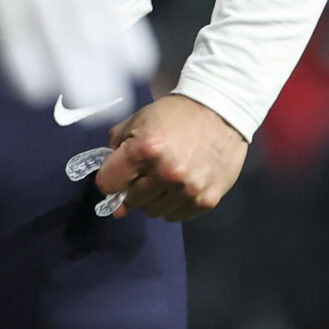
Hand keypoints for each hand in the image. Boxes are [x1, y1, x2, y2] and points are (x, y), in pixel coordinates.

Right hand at [0, 0, 155, 110]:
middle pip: (87, 21)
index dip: (120, 32)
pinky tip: (32, 90)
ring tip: (88, 110)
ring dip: (74, 73)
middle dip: (103, 66)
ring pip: (59, 29)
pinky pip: (13, 21)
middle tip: (116, 109)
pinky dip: (24, 57)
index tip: (139, 64)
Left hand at [94, 95, 249, 221]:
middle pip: (132, 200)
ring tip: (165, 178)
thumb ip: (115, 149)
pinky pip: (176, 216)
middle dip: (133, 187)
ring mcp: (188, 190)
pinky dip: (174, 205)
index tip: (118, 175)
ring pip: (153, 212)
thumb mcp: (137, 120)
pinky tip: (180, 186)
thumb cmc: (176, 115)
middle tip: (147, 172)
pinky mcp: (206, 201)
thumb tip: (109, 189)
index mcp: (144, 150)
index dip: (110, 179)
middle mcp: (166, 173)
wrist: (221, 112)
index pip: (108, 183)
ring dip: (154, 198)